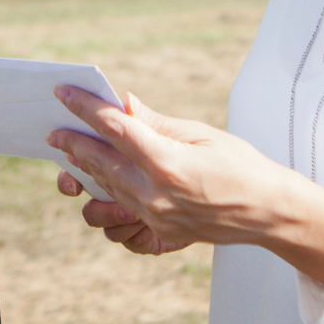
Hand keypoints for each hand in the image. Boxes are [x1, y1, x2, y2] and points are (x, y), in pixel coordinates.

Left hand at [47, 86, 323, 284]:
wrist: (269, 213)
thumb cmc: (241, 166)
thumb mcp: (201, 135)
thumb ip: (156, 122)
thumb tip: (123, 103)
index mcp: (167, 163)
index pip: (114, 128)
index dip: (85, 108)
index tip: (63, 93)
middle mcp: (155, 194)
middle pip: (99, 162)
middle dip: (73, 144)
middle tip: (55, 130)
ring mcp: (155, 216)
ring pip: (105, 189)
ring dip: (87, 169)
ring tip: (75, 152)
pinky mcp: (159, 230)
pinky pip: (121, 208)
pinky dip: (108, 189)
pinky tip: (103, 176)